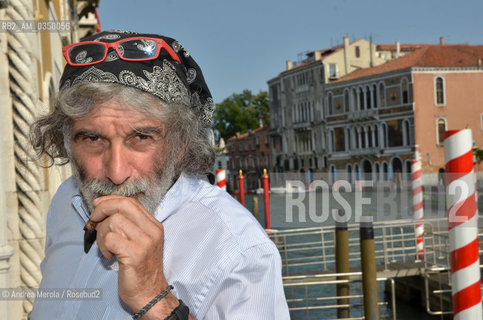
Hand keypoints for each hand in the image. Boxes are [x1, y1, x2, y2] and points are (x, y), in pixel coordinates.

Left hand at [91, 195, 177, 317]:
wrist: (150, 293)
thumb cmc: (140, 268)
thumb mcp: (141, 242)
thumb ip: (130, 225)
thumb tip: (104, 207)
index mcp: (154, 225)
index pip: (130, 202)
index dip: (110, 201)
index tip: (98, 206)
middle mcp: (152, 231)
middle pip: (123, 205)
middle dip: (103, 209)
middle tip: (94, 221)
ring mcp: (145, 242)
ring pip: (114, 221)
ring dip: (102, 233)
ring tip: (106, 247)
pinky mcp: (135, 254)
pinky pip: (111, 239)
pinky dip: (104, 246)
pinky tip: (109, 255)